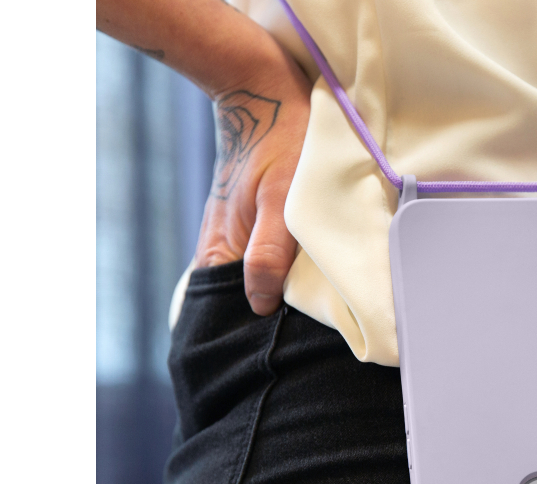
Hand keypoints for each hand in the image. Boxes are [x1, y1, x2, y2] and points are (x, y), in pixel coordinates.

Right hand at [194, 48, 311, 314]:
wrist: (263, 88)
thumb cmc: (279, 139)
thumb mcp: (281, 198)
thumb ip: (270, 252)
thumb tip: (259, 304)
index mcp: (221, 251)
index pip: (230, 311)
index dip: (258, 330)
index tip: (287, 343)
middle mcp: (223, 249)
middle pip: (244, 301)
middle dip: (273, 318)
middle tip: (311, 333)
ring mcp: (237, 236)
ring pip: (258, 282)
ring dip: (284, 296)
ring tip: (315, 314)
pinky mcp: (253, 224)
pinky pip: (266, 261)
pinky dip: (285, 273)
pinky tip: (309, 281)